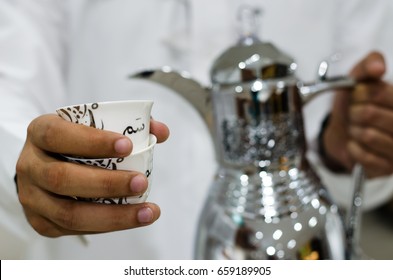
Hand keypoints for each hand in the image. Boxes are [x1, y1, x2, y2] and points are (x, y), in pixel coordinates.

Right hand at [16, 114, 169, 236]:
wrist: (47, 163)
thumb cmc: (77, 141)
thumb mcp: (93, 124)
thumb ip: (129, 123)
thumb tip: (161, 132)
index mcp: (40, 133)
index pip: (58, 136)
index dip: (92, 141)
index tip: (128, 145)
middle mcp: (30, 165)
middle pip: (62, 179)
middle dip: (107, 184)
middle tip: (142, 182)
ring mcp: (32, 197)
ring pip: (69, 213)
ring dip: (113, 215)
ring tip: (147, 212)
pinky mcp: (41, 222)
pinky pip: (75, 229)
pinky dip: (107, 226)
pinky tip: (132, 219)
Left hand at [323, 51, 392, 177]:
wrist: (341, 133)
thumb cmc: (353, 104)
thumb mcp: (357, 79)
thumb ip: (367, 65)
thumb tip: (378, 67)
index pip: (378, 93)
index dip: (358, 94)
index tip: (356, 96)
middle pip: (370, 114)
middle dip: (353, 113)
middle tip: (354, 115)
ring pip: (368, 136)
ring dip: (354, 132)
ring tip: (357, 130)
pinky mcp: (389, 169)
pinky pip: (365, 156)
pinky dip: (353, 149)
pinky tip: (356, 145)